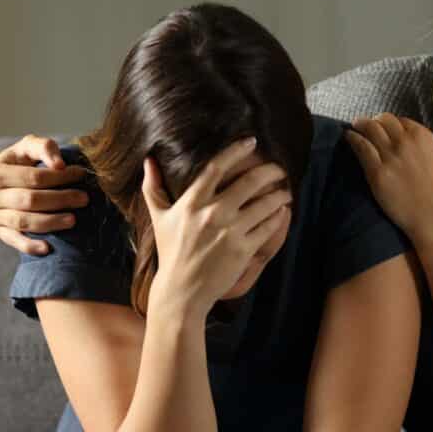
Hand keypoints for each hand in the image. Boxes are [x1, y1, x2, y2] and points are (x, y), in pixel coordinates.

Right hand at [0, 135, 90, 254]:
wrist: (5, 181)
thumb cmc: (23, 162)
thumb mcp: (29, 147)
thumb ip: (44, 148)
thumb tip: (60, 165)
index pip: (33, 177)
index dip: (60, 177)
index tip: (81, 175)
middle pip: (30, 200)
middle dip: (61, 199)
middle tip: (85, 198)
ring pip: (24, 221)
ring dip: (51, 222)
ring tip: (73, 219)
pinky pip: (14, 241)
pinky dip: (30, 246)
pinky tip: (48, 248)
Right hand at [142, 138, 292, 319]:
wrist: (182, 291)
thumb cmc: (170, 252)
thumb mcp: (158, 218)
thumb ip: (153, 188)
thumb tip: (148, 161)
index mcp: (192, 203)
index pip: (217, 167)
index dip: (236, 150)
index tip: (251, 142)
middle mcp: (212, 214)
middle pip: (250, 182)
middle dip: (270, 171)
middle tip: (279, 169)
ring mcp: (230, 232)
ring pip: (265, 204)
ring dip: (279, 195)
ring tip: (285, 191)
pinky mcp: (243, 249)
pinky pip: (268, 227)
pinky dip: (279, 217)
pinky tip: (283, 212)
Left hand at [345, 114, 432, 249]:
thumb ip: (422, 148)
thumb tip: (407, 143)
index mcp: (424, 137)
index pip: (401, 121)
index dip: (390, 124)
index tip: (384, 127)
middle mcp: (406, 142)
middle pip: (383, 120)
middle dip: (374, 121)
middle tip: (365, 124)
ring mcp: (391, 156)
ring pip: (370, 128)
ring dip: (360, 125)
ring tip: (355, 127)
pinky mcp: (377, 172)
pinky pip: (360, 147)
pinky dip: (353, 138)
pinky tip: (348, 137)